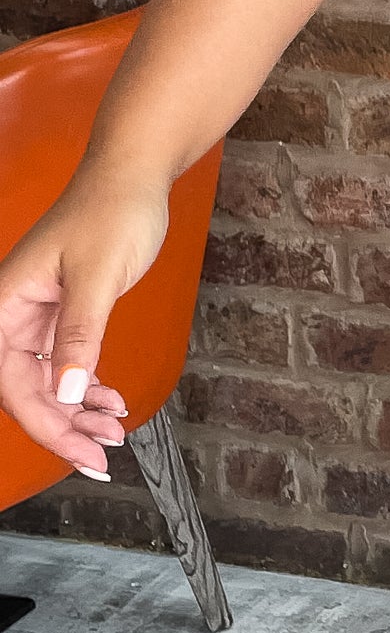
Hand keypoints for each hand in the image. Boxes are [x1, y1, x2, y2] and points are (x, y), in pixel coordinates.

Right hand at [0, 175, 171, 477]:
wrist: (133, 177)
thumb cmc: (112, 210)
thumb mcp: (99, 277)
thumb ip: (80, 335)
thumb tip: (68, 390)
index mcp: (7, 302)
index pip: (12, 381)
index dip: (45, 423)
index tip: (80, 451)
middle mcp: (15, 312)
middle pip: (27, 388)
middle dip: (64, 426)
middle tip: (101, 455)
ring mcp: (39, 313)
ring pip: (48, 380)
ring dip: (78, 411)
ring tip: (113, 431)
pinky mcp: (64, 312)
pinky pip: (66, 362)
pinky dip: (88, 387)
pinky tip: (111, 401)